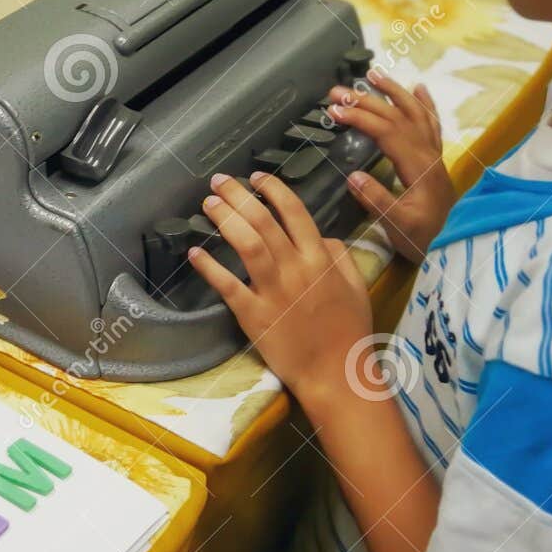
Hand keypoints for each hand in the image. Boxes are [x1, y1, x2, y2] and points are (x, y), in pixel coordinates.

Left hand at [187, 171, 374, 399]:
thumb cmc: (348, 331)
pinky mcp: (254, 315)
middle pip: (263, 221)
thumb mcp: (356, 286)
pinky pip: (228, 285)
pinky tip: (195, 251)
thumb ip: (339, 255)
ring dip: (225, 219)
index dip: (273, 190)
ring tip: (209, 203)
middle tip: (219, 181)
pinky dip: (210, 267)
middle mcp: (296, 269)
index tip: (257, 177)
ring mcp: (273, 291)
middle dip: (239, 196)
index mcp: (320, 259)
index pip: (295, 212)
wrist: (337, 374)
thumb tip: (320, 235)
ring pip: (246, 244)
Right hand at [326, 70, 455, 263]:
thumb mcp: (398, 225)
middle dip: (366, 100)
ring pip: (416, 114)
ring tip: (375, 74)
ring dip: (395, 92)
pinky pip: (431, 124)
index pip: (386, 132)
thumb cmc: (424, 239)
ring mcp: (434, 155)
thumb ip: (377, 200)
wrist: (455, 246)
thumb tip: (352, 175)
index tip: (334, 110)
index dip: (360, 118)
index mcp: (417, 167)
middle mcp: (428, 155)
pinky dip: (425, 104)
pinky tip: (418, 88)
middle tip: (337, 91)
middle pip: (397, 117)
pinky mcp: (435, 160)